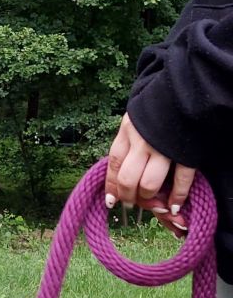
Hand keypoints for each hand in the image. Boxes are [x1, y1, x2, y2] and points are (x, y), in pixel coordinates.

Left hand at [105, 113, 193, 237]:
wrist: (182, 92)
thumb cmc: (153, 109)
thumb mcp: (132, 121)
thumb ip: (126, 144)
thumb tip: (118, 174)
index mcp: (126, 133)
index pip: (113, 166)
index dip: (111, 187)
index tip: (111, 201)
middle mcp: (141, 142)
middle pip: (128, 179)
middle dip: (129, 197)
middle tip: (132, 204)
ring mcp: (164, 148)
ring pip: (149, 183)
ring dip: (149, 197)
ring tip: (152, 202)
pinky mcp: (185, 152)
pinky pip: (180, 180)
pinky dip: (177, 196)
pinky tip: (174, 205)